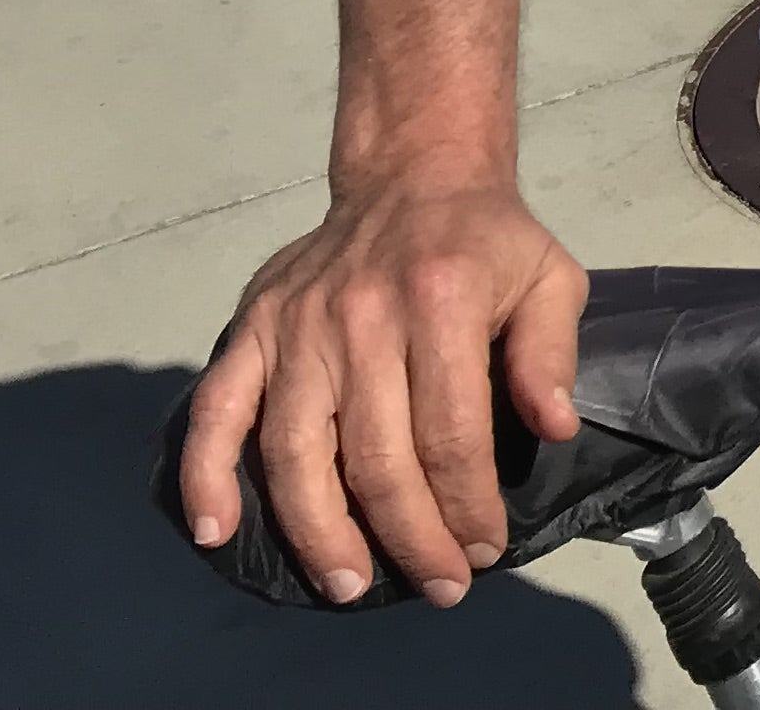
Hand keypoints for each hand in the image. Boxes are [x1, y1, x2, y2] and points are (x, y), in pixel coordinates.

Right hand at [175, 176, 585, 606]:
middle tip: (438, 584)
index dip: (467, 503)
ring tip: (350, 584)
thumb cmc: (487, 239)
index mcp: (442, 301)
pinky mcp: (252, 329)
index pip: (451, 431)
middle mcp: (362, 317)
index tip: (483, 549)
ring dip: (321, 531)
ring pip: (295, 452)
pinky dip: (206, 475)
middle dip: (411, 536)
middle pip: (376, 457)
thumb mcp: (549, 278)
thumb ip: (549, 355)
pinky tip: (217, 531)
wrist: (415, 173)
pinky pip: (217, 411)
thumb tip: (553, 429)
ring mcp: (298, 327)